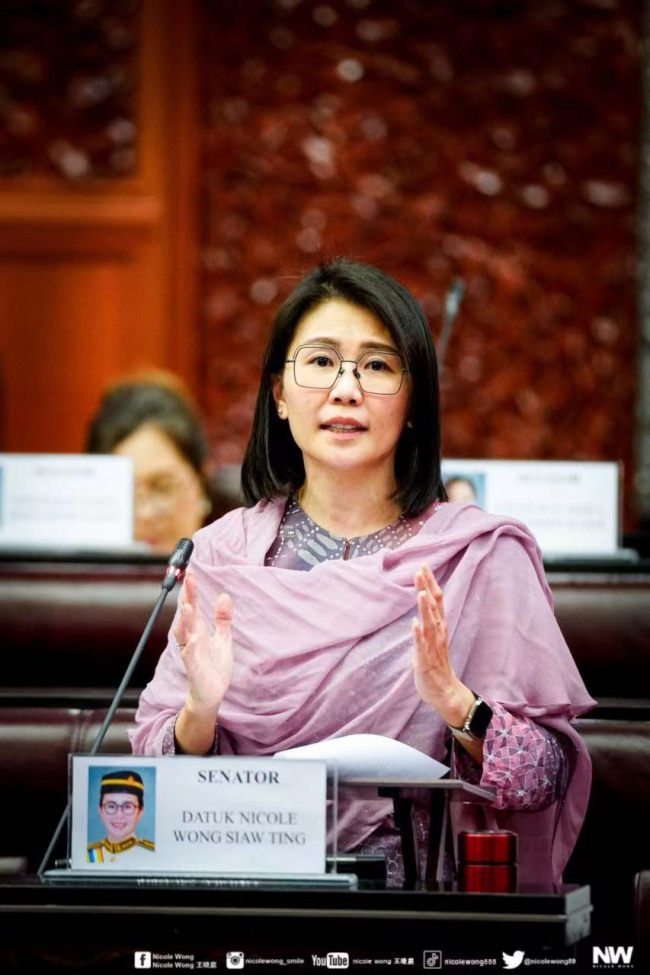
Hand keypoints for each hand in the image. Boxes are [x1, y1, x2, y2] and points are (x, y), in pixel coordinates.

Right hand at [173, 570, 233, 714]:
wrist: (213, 693)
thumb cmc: (215, 665)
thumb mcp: (223, 638)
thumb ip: (223, 618)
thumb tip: (224, 595)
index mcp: (198, 629)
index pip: (194, 605)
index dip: (192, 589)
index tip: (191, 571)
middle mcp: (192, 638)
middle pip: (187, 614)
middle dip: (187, 596)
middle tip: (188, 578)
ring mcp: (191, 652)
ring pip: (184, 633)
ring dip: (185, 620)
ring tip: (188, 605)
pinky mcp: (194, 668)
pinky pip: (190, 656)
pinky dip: (190, 646)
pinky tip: (193, 637)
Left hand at [411, 563, 473, 726]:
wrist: (445, 693)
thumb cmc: (435, 664)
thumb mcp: (431, 638)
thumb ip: (429, 621)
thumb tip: (423, 603)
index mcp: (439, 627)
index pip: (436, 601)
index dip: (430, 583)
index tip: (423, 566)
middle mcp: (438, 634)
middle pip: (434, 607)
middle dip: (427, 588)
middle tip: (421, 569)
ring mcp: (433, 648)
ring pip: (430, 625)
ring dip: (426, 609)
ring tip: (421, 593)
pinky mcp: (425, 662)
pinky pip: (422, 648)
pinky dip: (418, 636)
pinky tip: (415, 624)